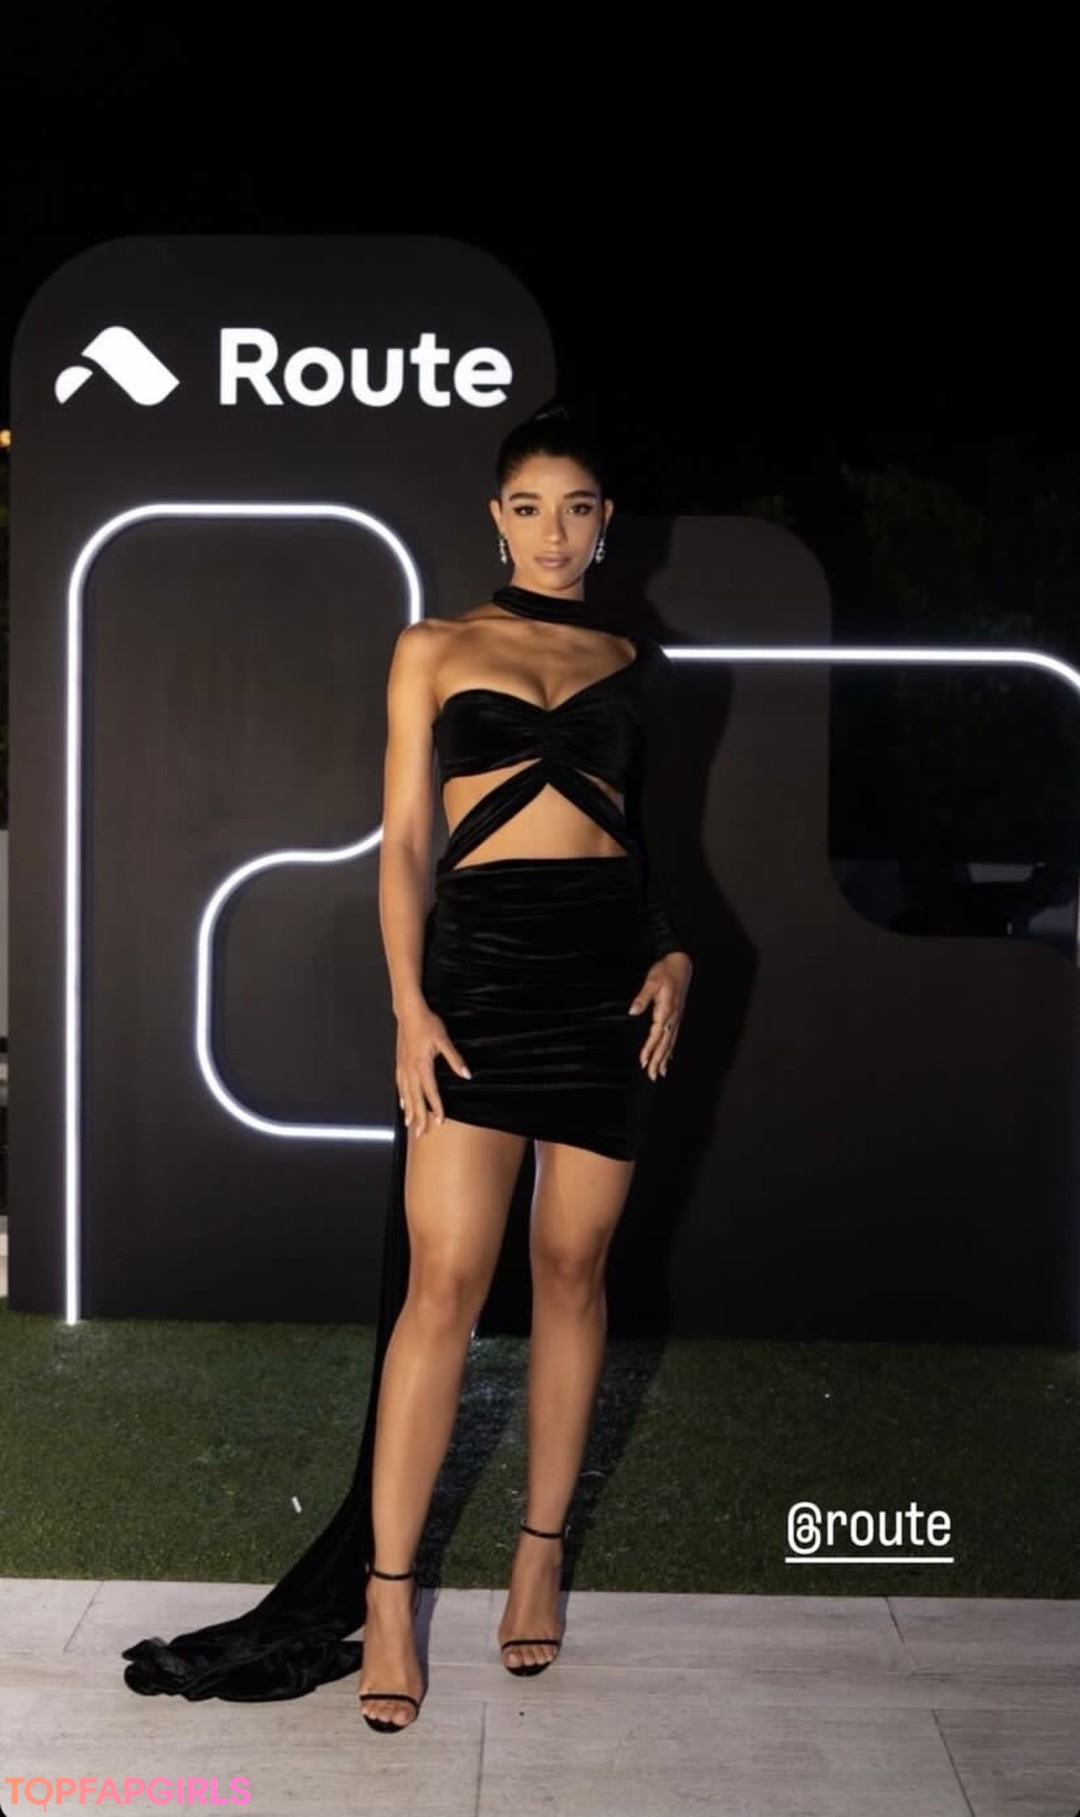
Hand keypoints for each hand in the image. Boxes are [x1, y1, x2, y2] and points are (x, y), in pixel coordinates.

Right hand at [395, 1002, 471, 1135]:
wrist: (409, 1013)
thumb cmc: (427, 1024)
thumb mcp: (444, 1040)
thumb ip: (454, 1059)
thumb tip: (466, 1074)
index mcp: (422, 1065)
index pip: (430, 1092)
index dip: (436, 1108)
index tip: (439, 1121)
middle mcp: (410, 1069)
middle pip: (415, 1098)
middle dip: (419, 1117)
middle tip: (420, 1133)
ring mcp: (403, 1067)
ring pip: (405, 1094)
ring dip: (409, 1111)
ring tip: (410, 1124)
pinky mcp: (399, 1063)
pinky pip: (400, 1085)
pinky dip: (402, 1097)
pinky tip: (403, 1104)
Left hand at [629, 952, 691, 1080]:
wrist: (681, 964)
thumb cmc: (664, 972)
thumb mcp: (651, 982)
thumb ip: (642, 998)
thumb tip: (633, 1011)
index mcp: (666, 1010)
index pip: (656, 1035)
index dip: (649, 1049)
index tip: (643, 1062)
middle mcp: (673, 1017)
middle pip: (665, 1043)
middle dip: (658, 1060)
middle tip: (652, 1076)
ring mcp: (676, 1018)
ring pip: (671, 1043)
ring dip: (665, 1059)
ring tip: (660, 1073)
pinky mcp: (677, 1016)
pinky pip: (674, 1036)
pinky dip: (670, 1049)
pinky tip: (668, 1057)